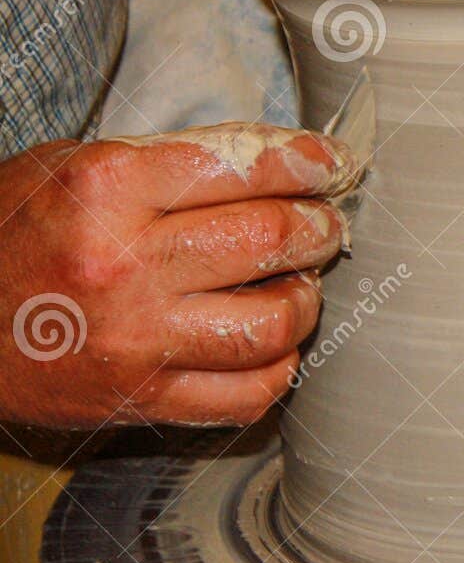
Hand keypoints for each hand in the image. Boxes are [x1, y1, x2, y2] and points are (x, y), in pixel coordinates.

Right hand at [0, 124, 359, 428]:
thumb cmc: (7, 234)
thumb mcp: (70, 169)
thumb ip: (169, 163)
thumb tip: (276, 164)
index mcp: (106, 189)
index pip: (245, 167)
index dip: (309, 163)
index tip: (333, 165)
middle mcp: (125, 264)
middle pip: (271, 238)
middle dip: (319, 226)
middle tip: (326, 224)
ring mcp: (135, 340)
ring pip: (273, 321)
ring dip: (307, 298)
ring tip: (300, 282)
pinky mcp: (140, 400)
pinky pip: (248, 392)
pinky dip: (278, 365)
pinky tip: (271, 343)